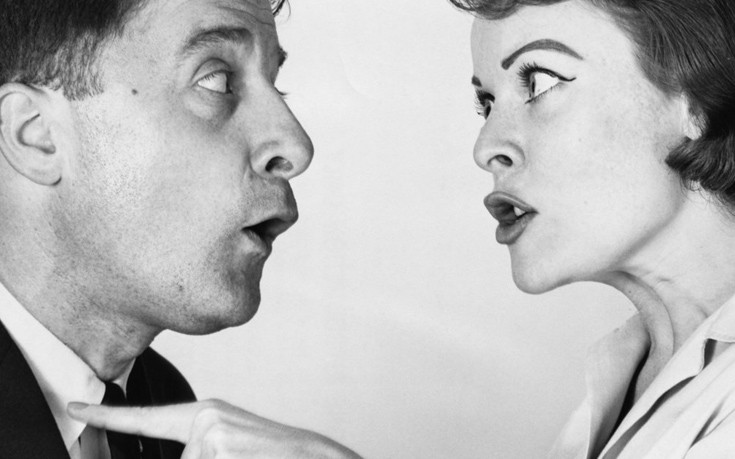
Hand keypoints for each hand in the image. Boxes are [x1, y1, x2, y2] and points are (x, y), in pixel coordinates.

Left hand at [67, 399, 361, 458]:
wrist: (319, 457)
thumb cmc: (275, 457)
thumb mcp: (231, 447)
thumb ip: (200, 446)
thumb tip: (188, 447)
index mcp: (207, 415)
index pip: (148, 418)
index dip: (107, 417)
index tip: (75, 409)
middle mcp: (205, 419)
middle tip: (236, 458)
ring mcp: (211, 434)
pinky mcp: (218, 445)